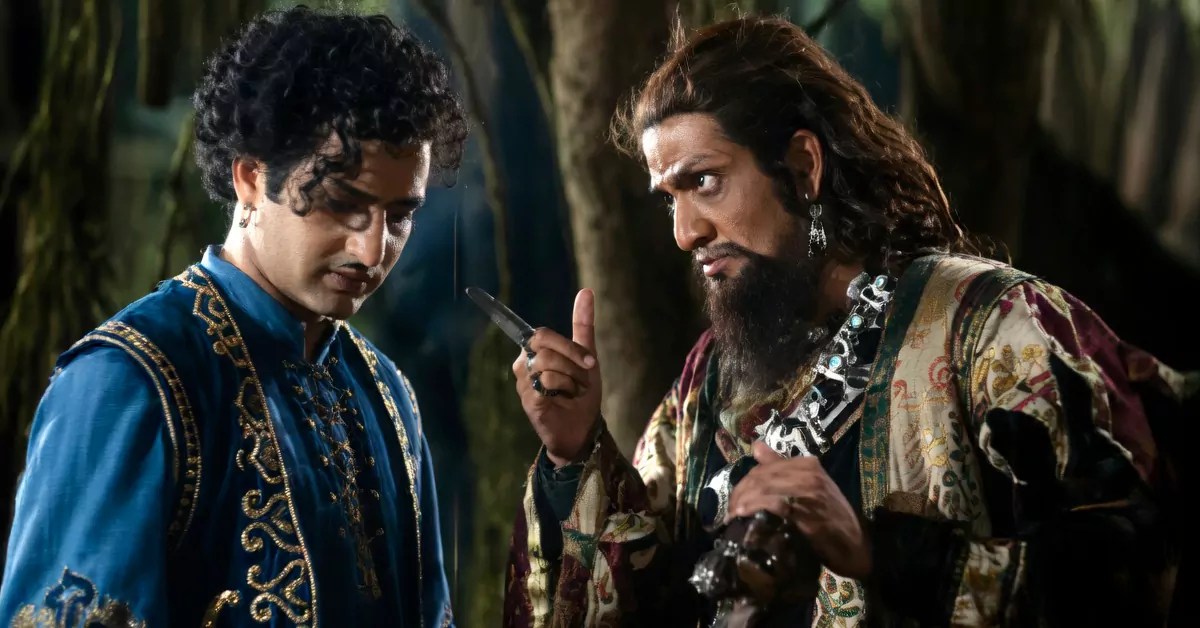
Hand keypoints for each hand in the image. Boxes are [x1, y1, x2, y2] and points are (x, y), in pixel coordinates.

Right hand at [511, 289, 601, 466]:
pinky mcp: (527, 399)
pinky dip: (565, 389)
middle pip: (543, 343)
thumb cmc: (582, 393)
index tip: (589, 360)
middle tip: (588, 374)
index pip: (541, 334)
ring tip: (576, 391)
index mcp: (535, 351)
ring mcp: (523, 382)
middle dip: (573, 358)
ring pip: (547, 362)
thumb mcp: (587, 356)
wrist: (583, 429)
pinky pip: (546, 381)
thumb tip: (586, 291)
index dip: (566, 346)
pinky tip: (566, 400)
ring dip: (572, 376)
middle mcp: (524, 364)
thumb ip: (583, 325)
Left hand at [725, 441, 870, 579]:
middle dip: (740, 494)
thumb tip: (757, 446)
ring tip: (733, 517)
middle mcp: (809, 474)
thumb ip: (781, 466)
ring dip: (743, 503)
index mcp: (808, 465)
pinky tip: (744, 516)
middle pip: (761, 477)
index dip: (744, 483)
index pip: (764, 467)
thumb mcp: (809, 487)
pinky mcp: (809, 514)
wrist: (857, 545)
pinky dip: (755, 508)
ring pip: (765, 488)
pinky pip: (775, 504)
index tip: (734, 501)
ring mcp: (810, 493)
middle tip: (730, 512)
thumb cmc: (831, 518)